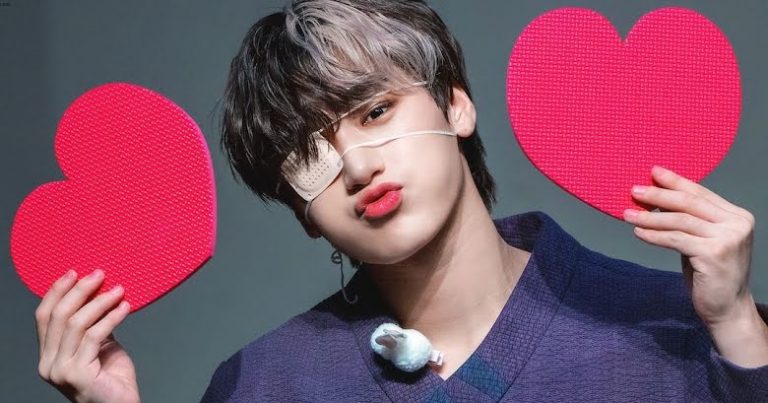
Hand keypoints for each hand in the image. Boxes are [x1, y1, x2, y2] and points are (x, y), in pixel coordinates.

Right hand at [35, 269, 139, 402]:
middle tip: (100, 274)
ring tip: (119, 290)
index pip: (44, 317)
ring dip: (100, 302)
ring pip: (76, 324)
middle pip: (59, 316)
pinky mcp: (78, 374)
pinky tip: (125, 307)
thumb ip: (92, 325)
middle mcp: (48, 363)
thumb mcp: (98, 346)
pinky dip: (111, 317)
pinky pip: (94, 336)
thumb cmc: (112, 378)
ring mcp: (61, 370)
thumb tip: (100, 292)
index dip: (56, 292)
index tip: (73, 272)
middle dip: (80, 290)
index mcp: (48, 355)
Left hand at [623, 165, 767, 366]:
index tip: (653, 172)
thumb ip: (689, 220)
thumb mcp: (702, 241)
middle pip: (689, 203)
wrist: (727, 308)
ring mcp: (728, 239)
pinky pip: (675, 239)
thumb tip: (656, 199)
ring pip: (680, 221)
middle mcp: (737, 224)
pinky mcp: (714, 254)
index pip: (701, 193)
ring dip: (650, 216)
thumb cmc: (711, 274)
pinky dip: (654, 235)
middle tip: (634, 190)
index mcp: (737, 216)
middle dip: (659, 195)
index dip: (675, 181)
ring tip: (628, 214)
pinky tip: (638, 232)